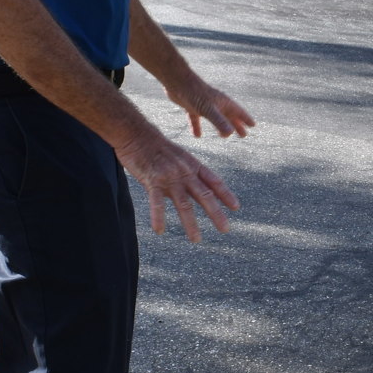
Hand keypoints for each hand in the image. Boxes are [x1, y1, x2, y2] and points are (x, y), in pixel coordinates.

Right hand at [116, 129, 239, 242]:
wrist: (137, 133)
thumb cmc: (158, 147)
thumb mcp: (181, 156)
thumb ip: (190, 173)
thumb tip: (202, 188)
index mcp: (193, 165)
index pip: (214, 181)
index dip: (225, 194)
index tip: (235, 207)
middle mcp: (185, 172)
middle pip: (204, 195)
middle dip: (216, 213)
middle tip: (225, 229)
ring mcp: (169, 177)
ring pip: (183, 204)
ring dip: (190, 223)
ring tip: (196, 239)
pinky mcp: (152, 181)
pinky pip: (157, 202)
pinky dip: (158, 217)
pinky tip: (159, 230)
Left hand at [166, 75, 255, 139]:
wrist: (176, 80)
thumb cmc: (194, 92)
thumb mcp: (207, 109)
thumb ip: (219, 121)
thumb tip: (230, 133)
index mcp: (223, 102)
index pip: (238, 112)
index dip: (246, 119)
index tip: (253, 126)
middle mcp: (215, 103)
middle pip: (229, 116)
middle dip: (236, 125)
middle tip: (243, 135)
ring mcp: (203, 105)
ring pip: (215, 118)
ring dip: (220, 127)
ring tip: (223, 136)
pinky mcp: (192, 106)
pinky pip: (197, 119)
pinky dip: (198, 127)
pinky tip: (197, 135)